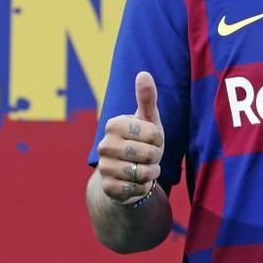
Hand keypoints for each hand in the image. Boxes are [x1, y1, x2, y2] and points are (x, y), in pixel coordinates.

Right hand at [96, 71, 163, 205]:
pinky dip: (143, 188)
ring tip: (144, 168)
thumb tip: (143, 73)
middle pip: (149, 154)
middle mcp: (104, 145)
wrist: (127, 173)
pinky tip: (136, 182)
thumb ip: (147, 98)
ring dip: (151, 173)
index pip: (153, 134)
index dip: (159, 139)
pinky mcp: (108, 188)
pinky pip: (137, 189)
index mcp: (114, 124)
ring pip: (143, 174)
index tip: (151, 139)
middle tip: (149, 156)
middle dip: (156, 158)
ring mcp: (103, 168)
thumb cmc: (142, 141)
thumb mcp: (148, 119)